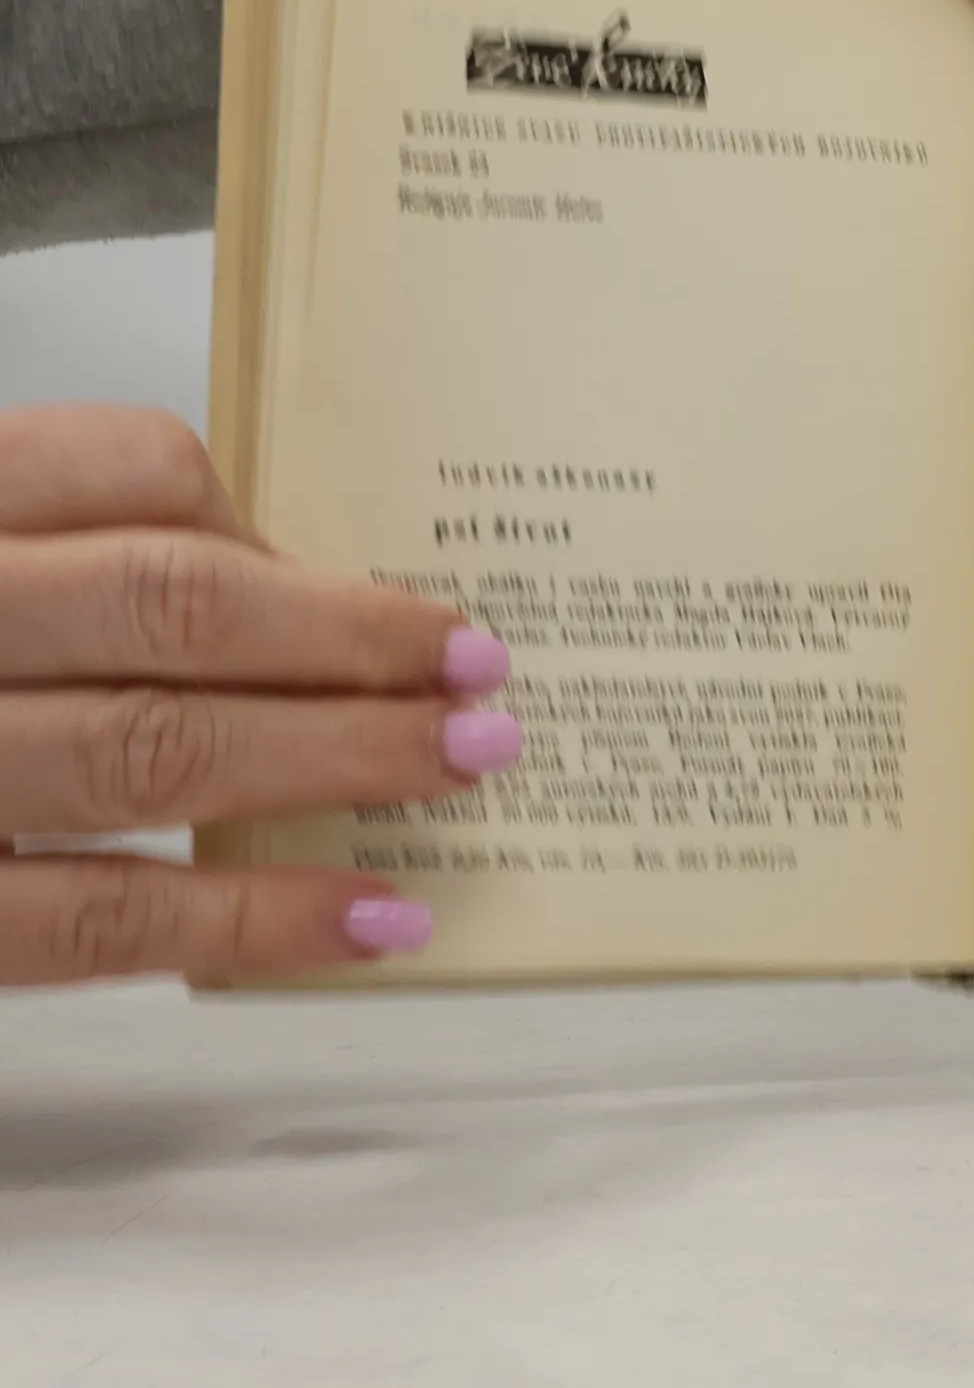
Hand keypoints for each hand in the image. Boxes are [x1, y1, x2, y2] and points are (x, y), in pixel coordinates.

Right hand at [0, 407, 518, 986]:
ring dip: (339, 759)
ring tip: (467, 763)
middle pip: (175, 608)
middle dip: (354, 640)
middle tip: (483, 673)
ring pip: (156, 750)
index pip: (130, 468)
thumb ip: (72, 552)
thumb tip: (284, 588)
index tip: (391, 586)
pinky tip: (372, 919)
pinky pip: (99, 922)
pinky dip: (251, 920)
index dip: (276, 527)